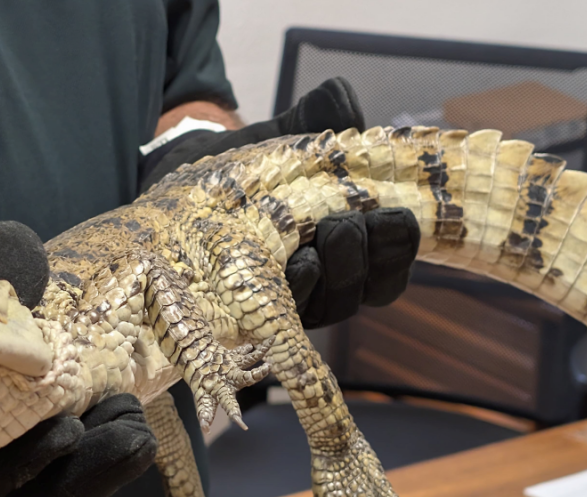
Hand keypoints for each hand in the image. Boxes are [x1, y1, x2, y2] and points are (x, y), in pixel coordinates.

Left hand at [139, 77, 420, 327]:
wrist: (186, 184)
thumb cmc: (251, 165)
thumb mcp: (284, 137)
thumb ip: (316, 118)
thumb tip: (340, 93)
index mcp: (351, 245)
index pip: (391, 265)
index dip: (399, 248)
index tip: (399, 217)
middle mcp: (328, 281)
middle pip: (366, 290)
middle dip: (363, 259)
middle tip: (348, 225)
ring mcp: (292, 301)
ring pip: (329, 305)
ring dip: (327, 276)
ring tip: (312, 246)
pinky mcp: (255, 311)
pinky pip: (285, 313)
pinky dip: (290, 291)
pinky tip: (285, 267)